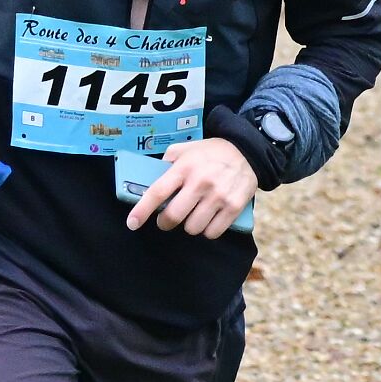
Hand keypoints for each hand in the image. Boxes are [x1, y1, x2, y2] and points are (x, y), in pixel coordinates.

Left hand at [125, 137, 256, 236]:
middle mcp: (200, 182)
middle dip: (165, 222)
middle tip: (167, 220)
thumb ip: (167, 163)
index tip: (132, 223)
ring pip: (193, 228)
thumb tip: (149, 182)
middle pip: (173, 216)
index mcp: (184, 167)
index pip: (157, 192)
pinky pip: (213, 232)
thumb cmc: (211, 153)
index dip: (142, 210)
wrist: (248, 151)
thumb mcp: (185, 149)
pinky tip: (209, 219)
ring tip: (193, 215)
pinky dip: (208, 230)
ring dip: (189, 225)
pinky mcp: (234, 207)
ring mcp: (218, 196)